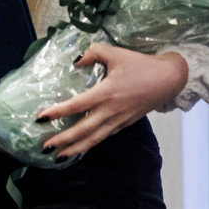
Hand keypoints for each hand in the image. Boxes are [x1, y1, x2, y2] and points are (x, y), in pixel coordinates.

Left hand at [36, 44, 187, 161]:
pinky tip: (81, 148)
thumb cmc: (141, 65)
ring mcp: (119, 120)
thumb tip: (75, 60)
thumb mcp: (116, 53)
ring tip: (58, 156)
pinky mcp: (125, 124)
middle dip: (63, 140)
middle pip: (83, 130)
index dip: (57, 112)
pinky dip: (91, 144)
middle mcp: (111, 111)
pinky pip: (104, 137)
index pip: (76, 105)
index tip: (40, 117)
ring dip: (75, 148)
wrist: (168, 79)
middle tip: (44, 147)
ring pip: (94, 139)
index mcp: (106, 93)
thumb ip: (93, 52)